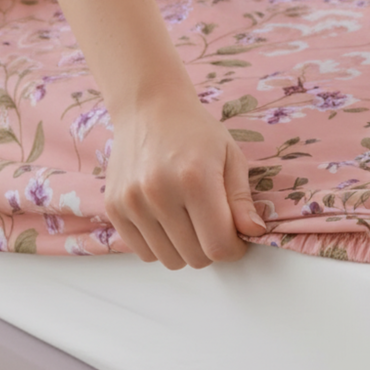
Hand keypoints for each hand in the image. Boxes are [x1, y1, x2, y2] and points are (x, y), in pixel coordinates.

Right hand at [105, 92, 266, 268]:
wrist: (149, 109)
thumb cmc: (196, 132)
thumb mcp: (231, 157)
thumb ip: (242, 200)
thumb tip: (255, 232)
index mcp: (195, 179)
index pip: (219, 246)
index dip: (234, 249)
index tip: (237, 237)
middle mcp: (159, 193)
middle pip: (195, 258)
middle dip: (212, 248)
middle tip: (214, 224)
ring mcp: (132, 202)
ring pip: (169, 260)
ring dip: (186, 249)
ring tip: (191, 221)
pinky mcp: (114, 208)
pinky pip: (143, 252)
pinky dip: (161, 246)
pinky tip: (169, 221)